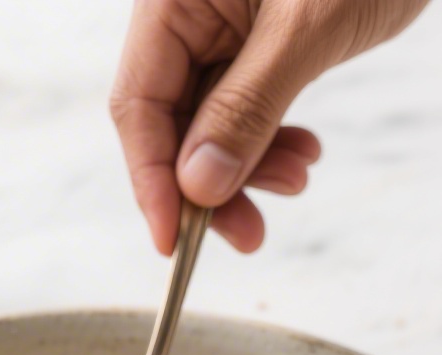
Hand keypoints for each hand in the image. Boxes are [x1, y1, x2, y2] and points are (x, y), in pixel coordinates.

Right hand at [111, 0, 428, 252]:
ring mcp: (223, 28)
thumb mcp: (307, 29)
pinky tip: (303, 153)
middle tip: (248, 233)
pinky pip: (246, 109)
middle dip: (210, 185)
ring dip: (248, 169)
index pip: (138, 104)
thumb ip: (247, 107)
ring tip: (297, 180)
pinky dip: (271, 141)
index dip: (153, 180)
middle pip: (172, 124)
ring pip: (211, 125)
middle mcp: (189, 13)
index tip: (174, 240)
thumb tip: (198, 186)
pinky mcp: (258, 42)